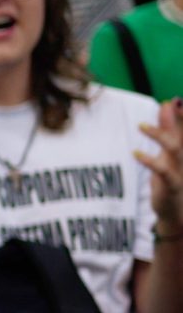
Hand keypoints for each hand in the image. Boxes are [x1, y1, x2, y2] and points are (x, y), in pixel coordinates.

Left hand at [136, 97, 182, 232]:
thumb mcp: (169, 152)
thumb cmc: (172, 178)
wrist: (176, 212)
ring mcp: (182, 171)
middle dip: (178, 119)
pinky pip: (164, 171)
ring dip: (160, 135)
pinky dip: (150, 161)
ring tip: (140, 125)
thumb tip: (166, 103)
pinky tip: (135, 153)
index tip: (173, 100)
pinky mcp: (173, 185)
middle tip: (165, 104)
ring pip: (176, 149)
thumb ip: (169, 128)